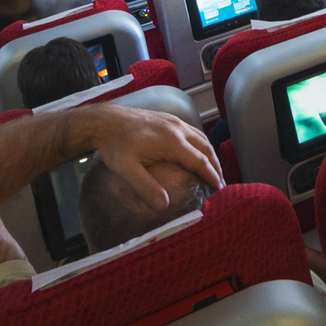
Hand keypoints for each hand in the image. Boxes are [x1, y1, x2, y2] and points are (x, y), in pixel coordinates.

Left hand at [77, 105, 222, 211]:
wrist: (105, 120)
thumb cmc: (115, 144)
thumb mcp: (127, 170)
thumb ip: (147, 188)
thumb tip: (164, 206)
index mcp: (171, 142)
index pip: (200, 161)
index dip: (212, 175)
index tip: (220, 189)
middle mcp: (178, 129)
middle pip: (206, 148)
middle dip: (216, 166)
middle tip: (221, 183)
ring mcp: (174, 122)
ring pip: (201, 137)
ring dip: (210, 154)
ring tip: (214, 170)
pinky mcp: (168, 119)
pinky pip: (192, 132)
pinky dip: (201, 144)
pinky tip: (197, 153)